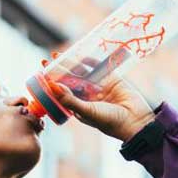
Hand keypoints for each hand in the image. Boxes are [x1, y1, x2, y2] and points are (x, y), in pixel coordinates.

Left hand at [40, 51, 155, 142]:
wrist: (135, 122)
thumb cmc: (110, 122)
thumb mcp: (87, 111)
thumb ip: (70, 99)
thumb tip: (52, 87)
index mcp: (79, 107)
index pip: (62, 92)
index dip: (52, 82)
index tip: (42, 72)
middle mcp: (87, 96)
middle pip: (70, 80)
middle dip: (59, 70)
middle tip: (48, 58)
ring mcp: (99, 87)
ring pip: (82, 72)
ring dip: (72, 63)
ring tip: (60, 55)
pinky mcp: (111, 80)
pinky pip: (98, 68)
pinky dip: (90, 61)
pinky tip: (80, 55)